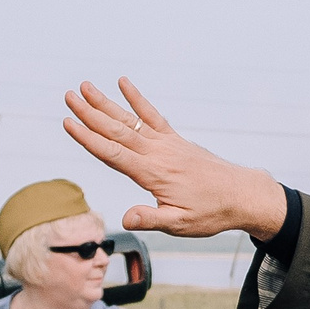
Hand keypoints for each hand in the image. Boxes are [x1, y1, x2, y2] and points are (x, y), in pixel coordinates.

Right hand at [61, 78, 290, 240]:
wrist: (241, 195)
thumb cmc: (211, 213)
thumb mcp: (180, 225)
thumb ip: (151, 219)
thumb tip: (126, 220)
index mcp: (154, 174)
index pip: (114, 153)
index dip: (89, 138)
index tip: (69, 123)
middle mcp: (158, 153)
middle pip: (117, 130)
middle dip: (90, 114)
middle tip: (68, 96)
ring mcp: (167, 143)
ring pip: (131, 120)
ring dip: (106, 103)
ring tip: (85, 86)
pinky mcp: (175, 140)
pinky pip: (153, 116)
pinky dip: (137, 99)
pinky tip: (123, 83)